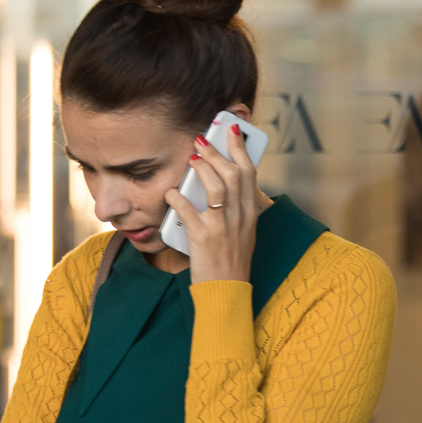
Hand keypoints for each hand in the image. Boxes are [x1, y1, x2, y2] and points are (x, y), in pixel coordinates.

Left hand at [163, 125, 257, 284]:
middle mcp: (240, 217)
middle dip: (217, 152)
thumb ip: (236, 206)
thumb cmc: (231, 260)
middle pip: (233, 174)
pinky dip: (177, 199)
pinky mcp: (204, 238)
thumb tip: (221, 181)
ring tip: (191, 158)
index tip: (231, 131)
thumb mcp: (243, 231)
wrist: (226, 291)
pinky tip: (170, 194)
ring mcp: (223, 227)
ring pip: (217, 187)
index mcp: (251, 213)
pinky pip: (188, 211)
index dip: (241, 148)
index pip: (250, 173)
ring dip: (202, 168)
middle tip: (201, 140)